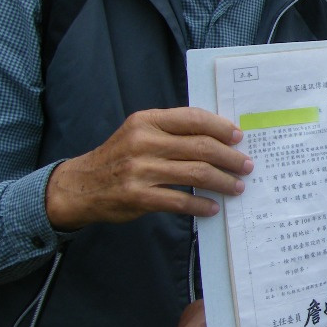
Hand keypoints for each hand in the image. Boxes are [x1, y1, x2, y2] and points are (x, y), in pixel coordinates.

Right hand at [45, 107, 251, 229]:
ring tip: (237, 187)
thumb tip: (219, 137)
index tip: (239, 138)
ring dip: (223, 181)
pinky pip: (180, 200)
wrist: (80, 186)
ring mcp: (140, 170)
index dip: (221, 127)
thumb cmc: (119, 157)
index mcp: (147, 121)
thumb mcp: (139, 133)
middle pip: (201, 147)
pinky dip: (201, 204)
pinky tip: (212, 207)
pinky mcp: (138, 197)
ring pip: (196, 173)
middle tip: (246, 166)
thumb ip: (172, 131)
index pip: (193, 119)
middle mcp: (144, 142)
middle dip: (230, 157)